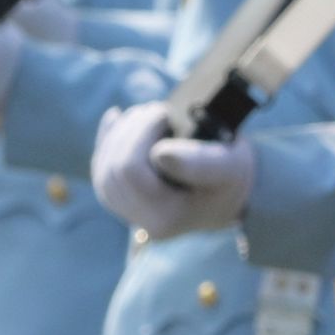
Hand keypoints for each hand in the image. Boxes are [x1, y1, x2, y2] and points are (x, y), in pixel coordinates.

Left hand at [94, 101, 254, 237]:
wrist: (233, 192)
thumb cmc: (234, 175)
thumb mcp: (228, 166)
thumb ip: (199, 163)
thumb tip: (159, 154)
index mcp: (167, 217)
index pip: (131, 171)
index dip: (141, 134)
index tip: (165, 114)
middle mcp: (144, 223)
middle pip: (113, 169)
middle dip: (129, 131)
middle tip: (157, 111)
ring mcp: (130, 213)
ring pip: (102, 169)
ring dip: (119, 134)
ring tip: (146, 116)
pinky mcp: (123, 201)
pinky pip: (100, 171)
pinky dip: (106, 140)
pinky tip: (115, 117)